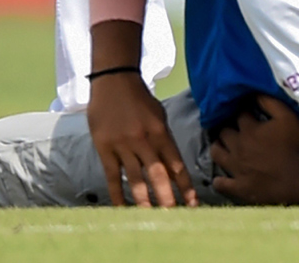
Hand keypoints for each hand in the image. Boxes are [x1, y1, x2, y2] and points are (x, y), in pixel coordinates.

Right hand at [87, 70, 197, 207]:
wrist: (114, 80)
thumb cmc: (139, 99)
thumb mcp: (159, 115)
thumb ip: (165, 140)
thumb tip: (173, 168)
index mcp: (160, 132)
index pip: (176, 164)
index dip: (185, 186)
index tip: (193, 204)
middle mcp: (144, 141)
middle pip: (158, 175)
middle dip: (167, 198)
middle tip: (173, 218)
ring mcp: (123, 145)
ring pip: (136, 179)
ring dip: (144, 201)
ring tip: (150, 218)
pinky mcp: (105, 148)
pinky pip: (112, 176)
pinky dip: (117, 194)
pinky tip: (122, 209)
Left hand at [211, 96, 298, 204]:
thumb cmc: (295, 147)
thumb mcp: (287, 117)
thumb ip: (270, 102)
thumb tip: (254, 93)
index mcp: (249, 129)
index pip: (238, 114)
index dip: (242, 111)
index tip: (245, 111)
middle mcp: (238, 146)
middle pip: (223, 132)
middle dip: (226, 127)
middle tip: (232, 127)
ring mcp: (236, 168)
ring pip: (216, 153)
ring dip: (218, 147)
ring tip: (223, 145)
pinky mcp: (238, 187)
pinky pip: (220, 184)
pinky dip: (219, 180)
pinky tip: (222, 177)